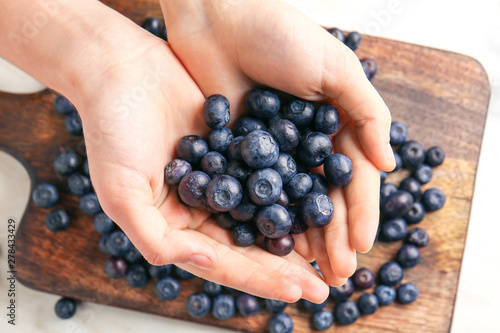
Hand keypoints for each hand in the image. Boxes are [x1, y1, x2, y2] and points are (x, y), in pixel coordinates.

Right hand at [70, 4, 327, 302]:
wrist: (123, 69)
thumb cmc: (112, 131)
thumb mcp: (121, 193)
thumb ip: (157, 239)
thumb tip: (206, 261)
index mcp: (175, 226)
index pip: (223, 262)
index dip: (259, 279)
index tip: (297, 293)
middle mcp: (201, 208)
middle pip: (250, 245)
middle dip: (286, 267)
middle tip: (324, 286)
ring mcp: (220, 178)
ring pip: (263, 213)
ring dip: (294, 232)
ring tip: (328, 250)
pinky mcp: (233, 148)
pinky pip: (265, 173)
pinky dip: (289, 188)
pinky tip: (316, 199)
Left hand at [161, 0, 394, 285]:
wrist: (219, 17)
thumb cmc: (280, 34)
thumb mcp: (336, 68)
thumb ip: (367, 113)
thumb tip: (390, 164)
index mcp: (334, 125)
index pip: (352, 179)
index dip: (360, 214)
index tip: (362, 247)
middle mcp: (304, 144)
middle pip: (322, 198)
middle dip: (333, 235)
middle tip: (336, 273)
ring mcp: (270, 151)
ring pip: (289, 202)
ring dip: (301, 235)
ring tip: (309, 269)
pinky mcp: (235, 151)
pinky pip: (251, 191)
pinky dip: (261, 216)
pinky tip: (269, 242)